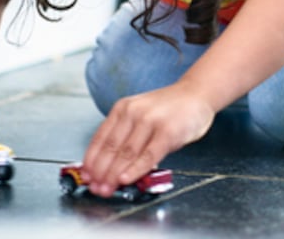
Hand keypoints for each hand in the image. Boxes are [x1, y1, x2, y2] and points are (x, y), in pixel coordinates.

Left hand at [80, 81, 214, 195]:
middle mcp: (134, 112)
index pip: (101, 138)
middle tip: (96, 188)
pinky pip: (148, 155)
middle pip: (111, 148)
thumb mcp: (141, 115)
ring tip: (107, 189)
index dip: (91, 161)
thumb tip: (110, 167)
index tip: (86, 177)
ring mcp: (151, 121)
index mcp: (122, 108)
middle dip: (101, 172)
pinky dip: (135, 169)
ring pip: (127, 153)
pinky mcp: (168, 132)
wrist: (197, 94)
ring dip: (114, 175)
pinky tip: (125, 179)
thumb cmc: (170, 110)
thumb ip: (127, 136)